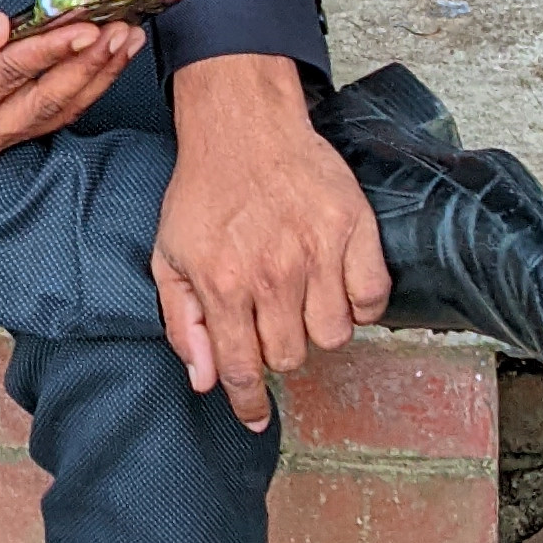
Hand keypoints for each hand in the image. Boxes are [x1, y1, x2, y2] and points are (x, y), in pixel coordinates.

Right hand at [0, 0, 142, 163]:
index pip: (8, 75)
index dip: (49, 48)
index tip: (85, 24)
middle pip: (42, 101)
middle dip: (88, 65)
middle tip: (122, 30)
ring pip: (53, 112)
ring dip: (94, 77)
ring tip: (127, 40)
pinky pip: (49, 116)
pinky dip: (80, 88)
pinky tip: (105, 60)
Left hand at [152, 52, 390, 428]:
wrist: (243, 126)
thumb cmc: (205, 193)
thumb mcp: (169, 258)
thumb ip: (183, 324)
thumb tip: (203, 380)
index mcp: (224, 283)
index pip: (241, 369)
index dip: (248, 402)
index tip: (255, 416)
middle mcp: (273, 273)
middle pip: (292, 357)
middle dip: (278, 349)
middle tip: (270, 319)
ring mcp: (318, 251)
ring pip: (334, 335)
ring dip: (317, 328)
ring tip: (302, 298)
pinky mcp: (355, 228)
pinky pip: (373, 298)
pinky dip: (360, 304)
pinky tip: (337, 286)